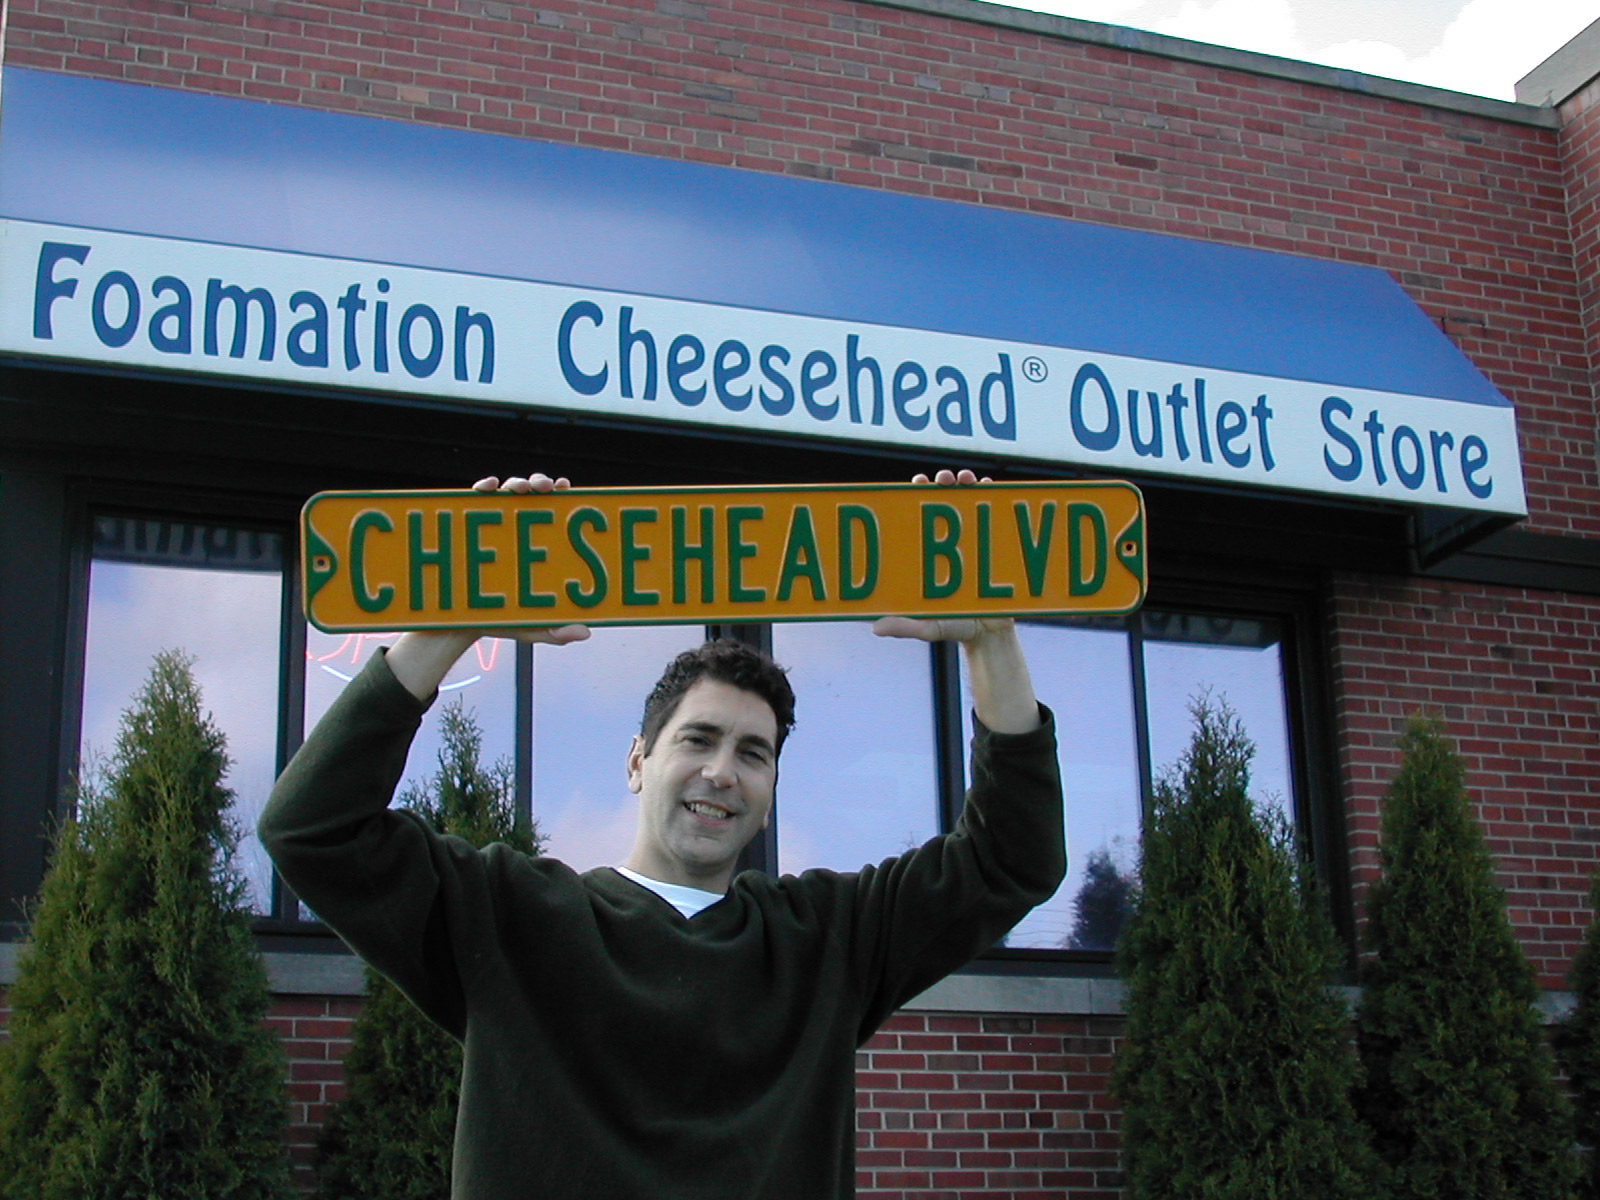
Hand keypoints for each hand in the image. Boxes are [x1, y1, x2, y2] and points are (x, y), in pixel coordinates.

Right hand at [388, 473, 588, 699]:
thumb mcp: (532, 629)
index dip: (562, 496)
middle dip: (539, 483)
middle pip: (532, 496)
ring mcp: (492, 527)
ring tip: (519, 488)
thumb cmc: (501, 621)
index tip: (567, 488)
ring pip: (506, 494)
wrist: (458, 626)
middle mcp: (517, 531)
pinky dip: (482, 488)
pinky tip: (489, 487)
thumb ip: (557, 632)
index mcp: (538, 547)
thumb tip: (584, 632)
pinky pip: (474, 502)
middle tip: (544, 487)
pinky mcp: (466, 527)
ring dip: (514, 483)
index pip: (554, 514)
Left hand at [876, 467, 1002, 644]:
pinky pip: (995, 518)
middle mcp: (951, 543)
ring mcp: (973, 542)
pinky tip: (990, 486)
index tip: (918, 483)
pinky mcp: (995, 546)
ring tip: (967, 479)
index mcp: (930, 555)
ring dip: (968, 487)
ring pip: (969, 506)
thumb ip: (906, 627)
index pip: (920, 519)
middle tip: (944, 478)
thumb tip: (875, 628)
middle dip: (944, 485)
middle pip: (946, 505)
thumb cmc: (954, 628)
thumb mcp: (929, 628)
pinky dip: (994, 499)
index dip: (918, 498)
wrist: (991, 635)